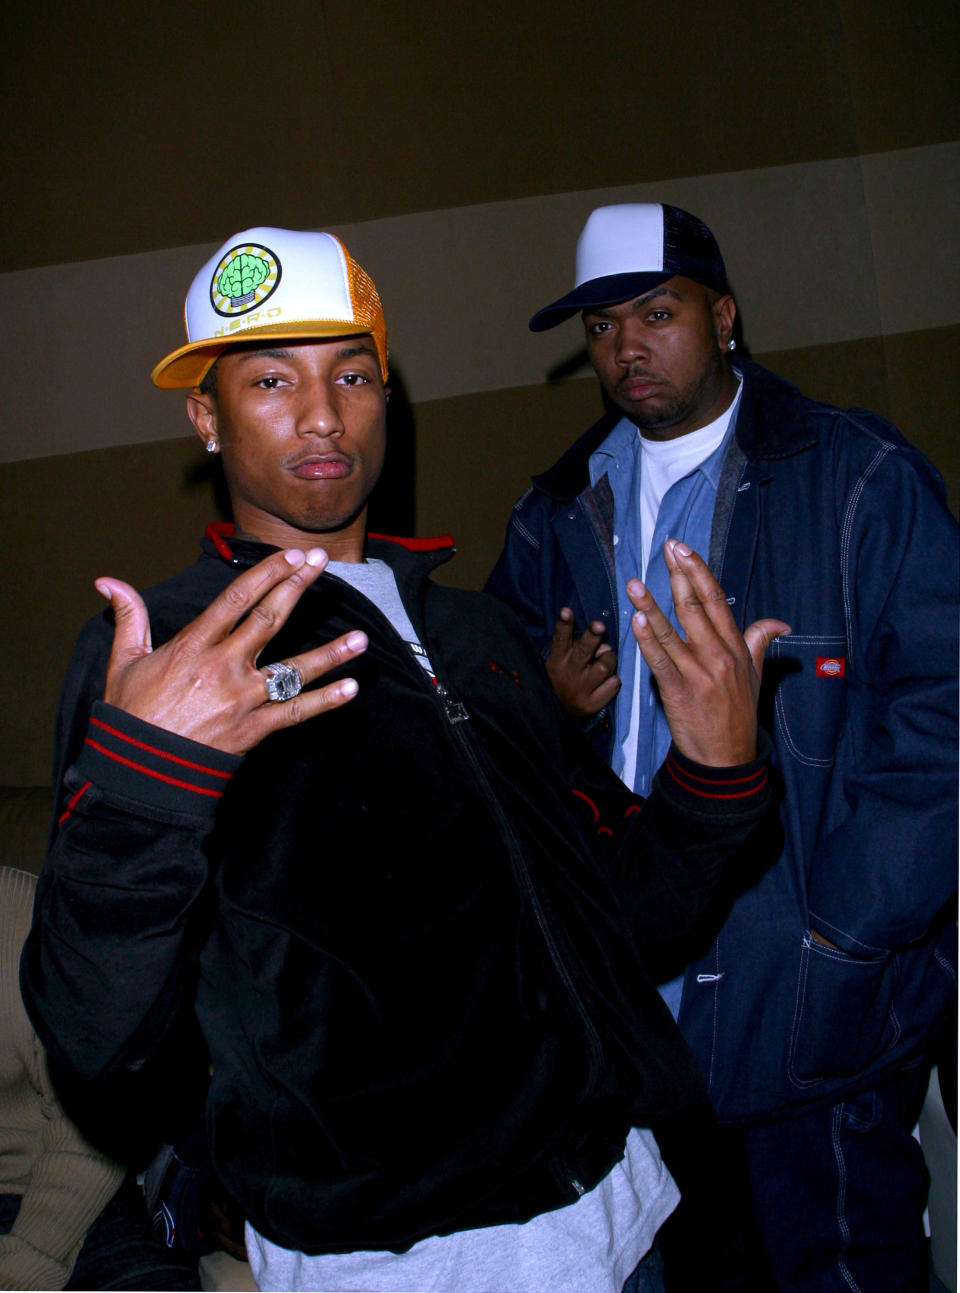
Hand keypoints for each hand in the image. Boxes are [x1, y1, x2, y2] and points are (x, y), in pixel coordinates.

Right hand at [95, 547, 367, 754]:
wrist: (140, 769)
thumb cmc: (132, 714)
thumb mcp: (124, 661)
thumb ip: (128, 617)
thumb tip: (109, 581)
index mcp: (193, 646)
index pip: (236, 599)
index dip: (266, 574)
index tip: (291, 555)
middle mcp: (224, 666)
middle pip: (269, 620)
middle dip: (298, 588)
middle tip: (323, 562)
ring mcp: (243, 698)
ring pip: (294, 669)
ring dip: (330, 653)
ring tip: (360, 637)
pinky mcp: (254, 728)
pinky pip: (296, 712)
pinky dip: (325, 701)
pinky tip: (351, 689)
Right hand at [546, 607, 620, 719]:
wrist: (558, 712)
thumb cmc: (563, 676)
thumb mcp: (560, 660)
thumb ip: (577, 646)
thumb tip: (603, 640)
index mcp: (557, 661)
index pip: (560, 639)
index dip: (564, 624)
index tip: (566, 610)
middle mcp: (568, 674)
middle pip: (583, 651)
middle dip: (592, 636)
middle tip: (599, 625)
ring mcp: (580, 690)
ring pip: (605, 665)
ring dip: (609, 658)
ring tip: (604, 660)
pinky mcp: (592, 705)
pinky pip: (614, 683)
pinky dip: (613, 680)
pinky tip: (605, 681)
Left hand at [627, 538, 789, 765]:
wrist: (727, 758)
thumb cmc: (739, 714)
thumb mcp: (755, 675)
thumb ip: (760, 642)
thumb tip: (780, 622)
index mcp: (735, 647)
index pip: (717, 600)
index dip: (699, 572)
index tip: (684, 550)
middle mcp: (718, 655)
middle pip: (695, 607)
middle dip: (678, 575)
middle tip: (666, 548)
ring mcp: (698, 672)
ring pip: (672, 631)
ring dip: (651, 604)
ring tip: (635, 582)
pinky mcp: (679, 691)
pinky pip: (660, 661)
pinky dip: (648, 640)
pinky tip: (637, 621)